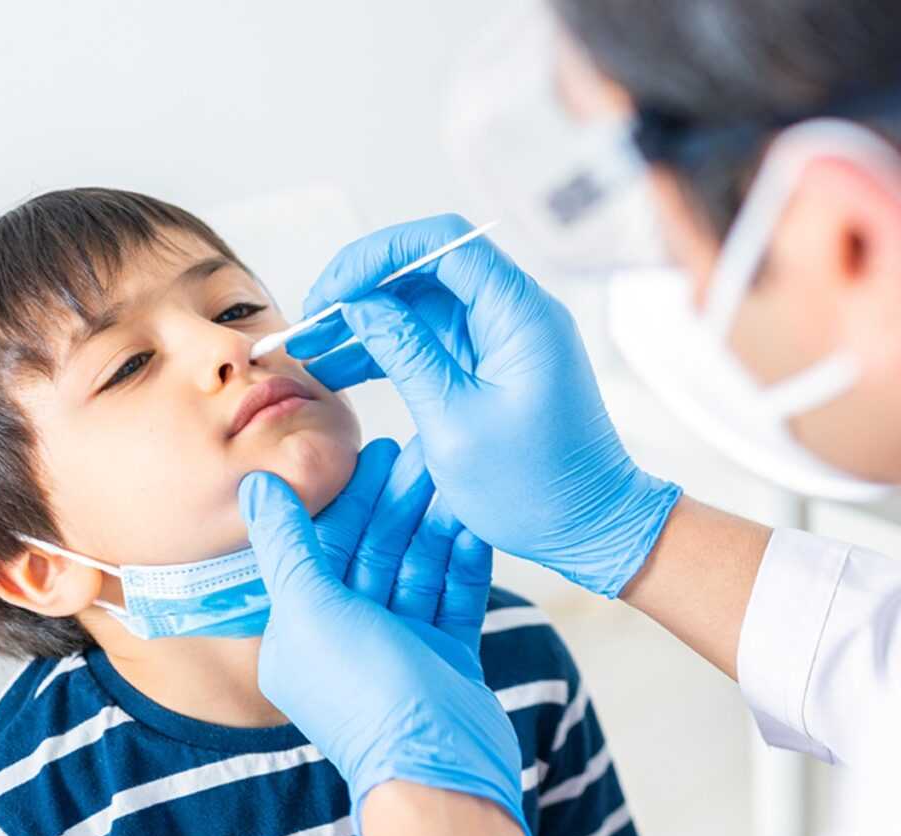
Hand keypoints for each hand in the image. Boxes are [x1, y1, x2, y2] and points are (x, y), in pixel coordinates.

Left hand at [239, 438, 528, 835]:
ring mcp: (403, 649)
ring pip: (419, 568)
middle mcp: (349, 637)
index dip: (350, 497)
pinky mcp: (448, 658)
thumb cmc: (367, 697)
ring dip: (436, 522)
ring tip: (456, 476)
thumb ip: (286, 545)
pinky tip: (477, 520)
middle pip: (376, 552)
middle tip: (424, 450)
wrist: (440, 773)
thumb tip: (255, 487)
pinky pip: (455, 596)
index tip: (374, 451)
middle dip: (399, 502)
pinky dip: (465, 559)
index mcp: (303, 631)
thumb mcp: (312, 612)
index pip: (325, 547)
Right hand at [286, 214, 680, 598]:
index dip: (377, 256)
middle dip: (361, 292)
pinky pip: (433, 339)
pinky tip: (343, 370)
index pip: (443, 243)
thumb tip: (360, 304)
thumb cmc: (536, 488)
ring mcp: (504, 338)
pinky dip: (390, 351)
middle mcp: (516, 313)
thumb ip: (405, 354)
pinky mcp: (493, 365)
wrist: (591, 528)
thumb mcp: (454, 423)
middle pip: (426, 270)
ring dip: (367, 325)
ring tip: (312, 355)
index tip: (332, 292)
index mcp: (519, 314)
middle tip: (309, 329)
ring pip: (422, 306)